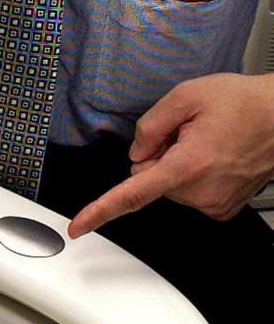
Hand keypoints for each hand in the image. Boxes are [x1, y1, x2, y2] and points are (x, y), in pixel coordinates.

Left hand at [68, 73, 273, 237]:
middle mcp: (200, 191)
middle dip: (157, 157)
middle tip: (188, 134)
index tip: (78, 227)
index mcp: (187, 165)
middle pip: (148, 179)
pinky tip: (215, 156)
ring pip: (169, 186)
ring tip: (208, 142)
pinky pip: (189, 192)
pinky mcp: (223, 208)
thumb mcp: (186, 96)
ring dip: (178, 164)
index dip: (100, 211)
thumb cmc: (244, 103)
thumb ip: (149, 125)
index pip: (132, 194)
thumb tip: (136, 153)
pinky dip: (194, 175)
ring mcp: (213, 203)